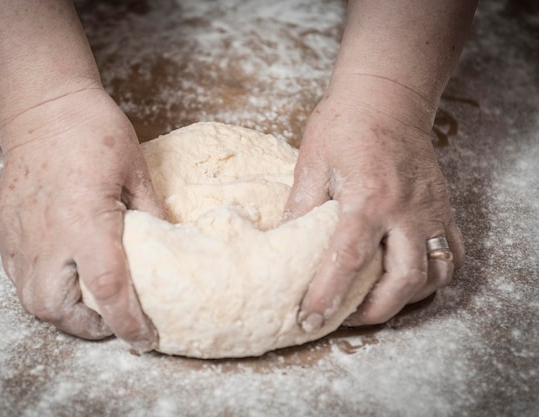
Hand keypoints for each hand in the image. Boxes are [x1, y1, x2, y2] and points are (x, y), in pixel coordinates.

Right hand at [0, 89, 164, 348]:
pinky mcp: (7, 231)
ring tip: (89, 304)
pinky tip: (63, 279)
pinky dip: (42, 291)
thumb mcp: (136, 172)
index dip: (128, 322)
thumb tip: (168, 248)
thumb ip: (151, 216)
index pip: (108, 289)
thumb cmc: (94, 132)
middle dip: (89, 327)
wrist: (44, 108)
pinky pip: (18, 279)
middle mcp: (48, 237)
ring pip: (32, 301)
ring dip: (64, 313)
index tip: (145, 338)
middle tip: (115, 319)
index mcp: (86, 222)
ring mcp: (22, 235)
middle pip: (58, 309)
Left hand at [284, 90, 463, 329]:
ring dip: (405, 299)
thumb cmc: (344, 124)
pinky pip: (452, 254)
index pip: (348, 260)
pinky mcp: (443, 207)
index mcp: (368, 199)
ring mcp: (430, 210)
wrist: (386, 95)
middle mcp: (405, 211)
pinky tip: (410, 279)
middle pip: (402, 281)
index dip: (327, 296)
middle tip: (344, 320)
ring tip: (376, 303)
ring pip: (434, 275)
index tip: (309, 320)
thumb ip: (300, 207)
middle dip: (373, 312)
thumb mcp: (311, 163)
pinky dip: (434, 276)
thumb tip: (284, 244)